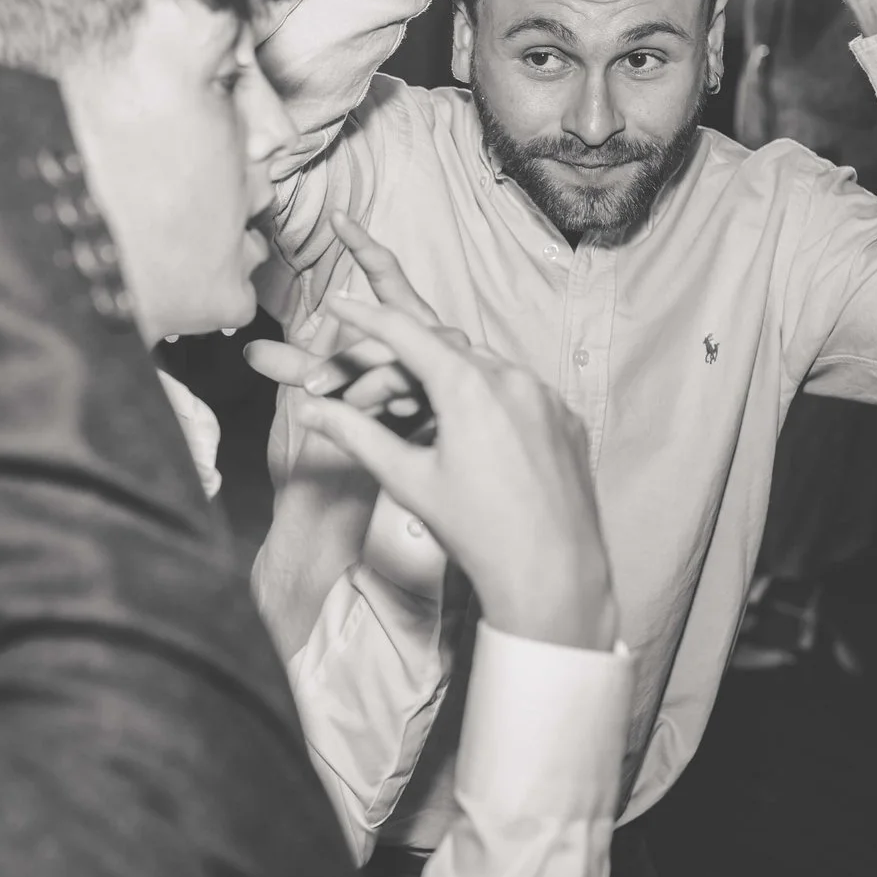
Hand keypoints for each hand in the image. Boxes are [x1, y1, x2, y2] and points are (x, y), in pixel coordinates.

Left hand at [244, 214, 438, 416]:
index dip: (363, 243)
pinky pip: (422, 390)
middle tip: (311, 385)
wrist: (440, 435)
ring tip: (343, 407)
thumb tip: (249, 351)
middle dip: (344, 361)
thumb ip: (297, 365)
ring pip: (400, 364)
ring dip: (365, 388)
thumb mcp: (340, 378)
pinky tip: (386, 415)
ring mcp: (448, 355)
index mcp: (407, 313)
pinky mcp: (458, 386)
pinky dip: (395, 405)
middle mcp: (431, 327)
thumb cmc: (390, 395)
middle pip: (382, 331)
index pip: (386, 270)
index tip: (336, 216)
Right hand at [272, 295, 618, 653]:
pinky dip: (488, 398)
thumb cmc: (478, 532)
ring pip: (484, 367)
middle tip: (370, 391)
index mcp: (469, 387)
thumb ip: (356, 435)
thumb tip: (310, 410)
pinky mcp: (566, 418)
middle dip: (403, 363)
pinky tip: (471, 434)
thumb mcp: (407, 479)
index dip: (365, 316)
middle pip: (444, 350)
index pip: (405, 333)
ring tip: (420, 414)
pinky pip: (520, 390)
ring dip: (447, 380)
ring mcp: (546, 396)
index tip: (338, 303)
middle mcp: (513, 378)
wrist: (551, 574)